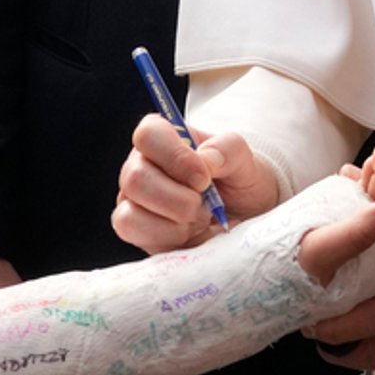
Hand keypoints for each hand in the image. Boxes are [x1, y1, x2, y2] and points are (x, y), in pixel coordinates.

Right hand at [113, 114, 279, 253]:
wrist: (243, 213)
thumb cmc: (236, 177)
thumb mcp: (242, 157)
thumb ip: (227, 149)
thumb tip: (205, 160)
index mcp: (161, 138)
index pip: (148, 135)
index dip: (175, 158)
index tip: (204, 179)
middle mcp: (140, 166)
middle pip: (135, 179)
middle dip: (179, 200)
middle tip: (208, 206)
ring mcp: (134, 200)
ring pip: (131, 214)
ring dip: (175, 223)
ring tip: (202, 219)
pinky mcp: (137, 231)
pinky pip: (137, 236)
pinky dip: (171, 239)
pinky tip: (192, 233)